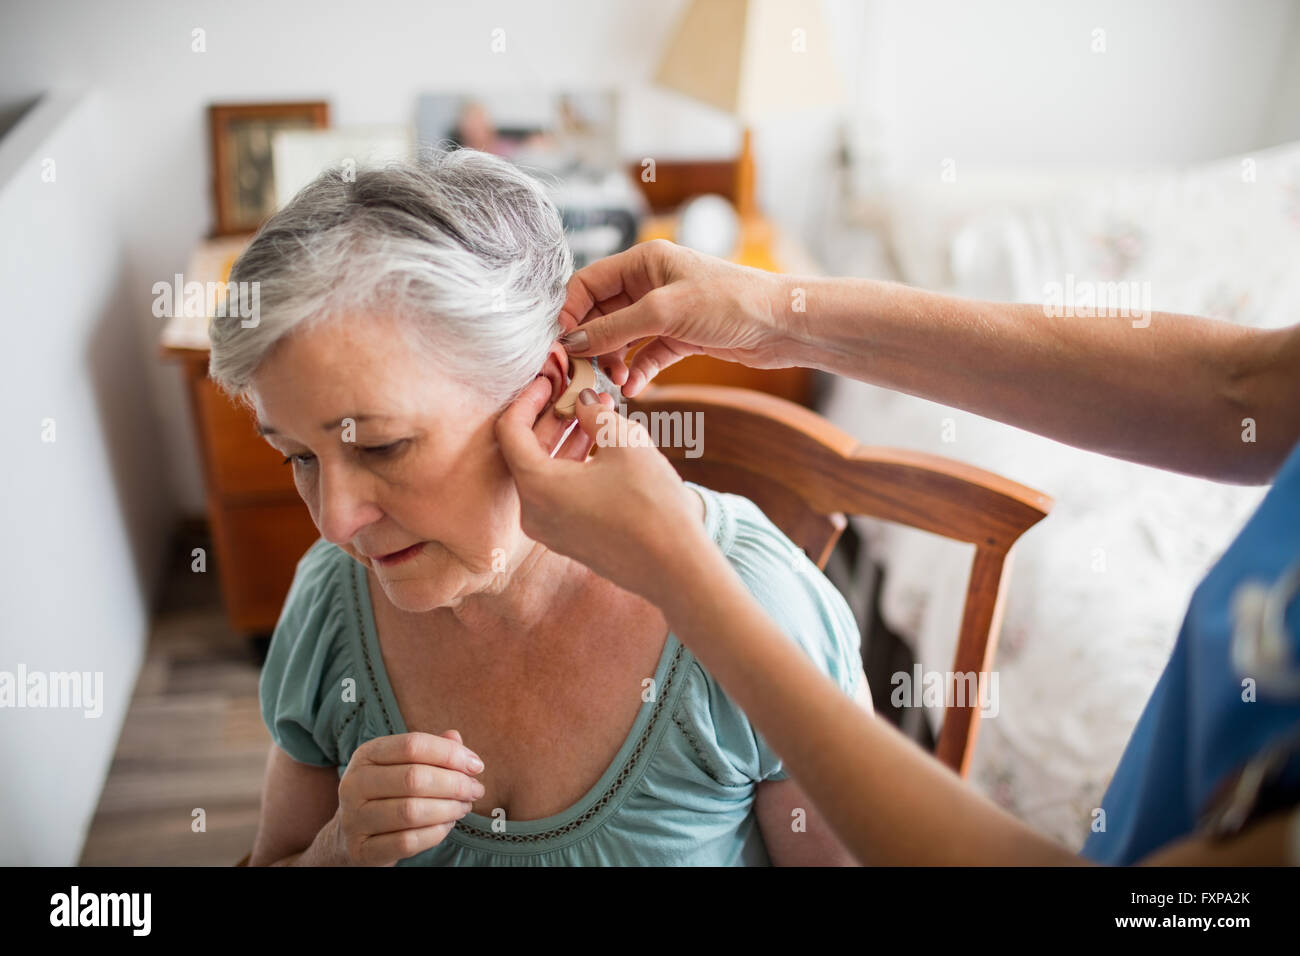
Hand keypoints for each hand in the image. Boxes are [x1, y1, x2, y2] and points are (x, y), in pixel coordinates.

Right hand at [333, 730, 484, 865]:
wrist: (352, 837)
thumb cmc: (388, 793)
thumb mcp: (403, 765)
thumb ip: (431, 750)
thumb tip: (456, 738)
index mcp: (367, 754)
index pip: (413, 745)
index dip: (450, 754)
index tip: (476, 765)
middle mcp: (354, 783)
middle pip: (413, 778)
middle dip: (454, 784)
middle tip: (475, 790)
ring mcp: (354, 819)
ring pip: (411, 811)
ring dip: (448, 809)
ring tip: (464, 807)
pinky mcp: (361, 849)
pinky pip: (407, 842)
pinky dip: (435, 833)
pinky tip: (447, 826)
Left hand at [494, 376, 705, 600]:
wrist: (675, 567)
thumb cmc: (650, 504)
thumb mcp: (624, 442)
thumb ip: (594, 414)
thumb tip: (582, 401)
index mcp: (536, 486)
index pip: (510, 431)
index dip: (527, 399)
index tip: (549, 380)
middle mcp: (534, 513)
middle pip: (528, 452)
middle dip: (554, 417)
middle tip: (577, 391)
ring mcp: (552, 531)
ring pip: (547, 473)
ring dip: (569, 440)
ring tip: (601, 413)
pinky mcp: (571, 540)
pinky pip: (561, 495)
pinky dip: (575, 467)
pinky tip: (604, 447)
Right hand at [558, 239, 801, 395]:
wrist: (781, 325)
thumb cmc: (731, 301)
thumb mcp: (664, 311)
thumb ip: (614, 328)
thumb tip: (573, 341)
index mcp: (644, 261)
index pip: (588, 283)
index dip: (571, 312)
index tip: (562, 344)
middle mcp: (651, 283)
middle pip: (602, 314)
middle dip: (592, 343)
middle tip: (585, 371)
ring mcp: (666, 312)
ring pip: (623, 338)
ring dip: (615, 361)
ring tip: (617, 382)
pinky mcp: (681, 338)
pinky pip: (647, 355)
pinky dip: (638, 371)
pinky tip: (635, 389)